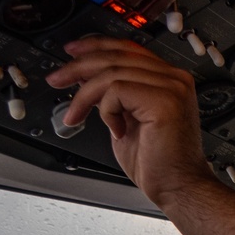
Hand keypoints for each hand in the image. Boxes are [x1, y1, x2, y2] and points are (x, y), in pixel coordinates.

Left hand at [45, 37, 211, 208]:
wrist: (177, 188)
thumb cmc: (158, 163)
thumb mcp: (127, 119)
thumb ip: (113, 96)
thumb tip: (86, 77)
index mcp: (168, 79)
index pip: (128, 48)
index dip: (96, 46)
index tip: (71, 52)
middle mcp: (174, 78)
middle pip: (116, 55)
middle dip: (79, 66)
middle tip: (57, 79)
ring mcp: (172, 87)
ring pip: (112, 72)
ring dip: (84, 95)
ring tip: (74, 115)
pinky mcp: (164, 101)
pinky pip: (117, 90)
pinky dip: (105, 110)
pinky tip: (114, 131)